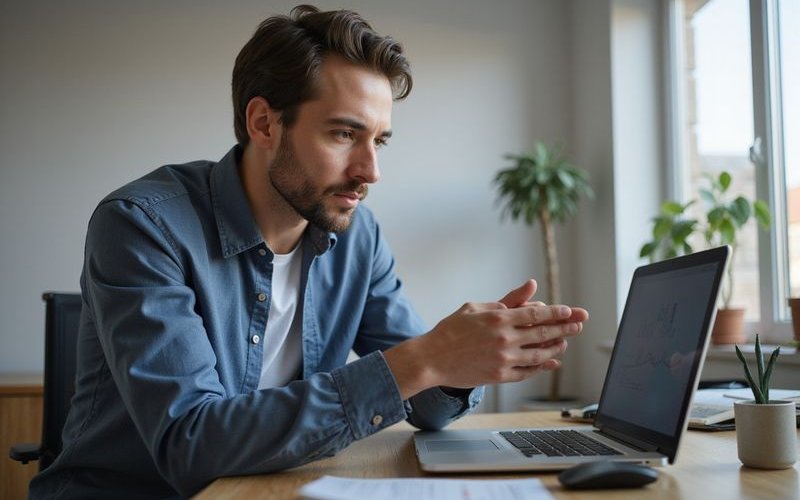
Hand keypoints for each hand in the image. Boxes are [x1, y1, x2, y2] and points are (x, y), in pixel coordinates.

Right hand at [384, 279, 588, 398]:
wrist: (432, 359)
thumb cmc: (452, 330)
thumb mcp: (477, 307)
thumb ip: (507, 299)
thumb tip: (532, 287)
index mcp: (498, 319)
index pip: (536, 314)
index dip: (556, 313)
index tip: (570, 311)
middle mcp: (504, 339)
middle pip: (543, 333)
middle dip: (565, 328)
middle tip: (579, 325)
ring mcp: (503, 360)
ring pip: (539, 354)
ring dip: (556, 347)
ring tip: (567, 342)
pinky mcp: (500, 376)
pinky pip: (528, 371)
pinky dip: (542, 366)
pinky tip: (552, 361)